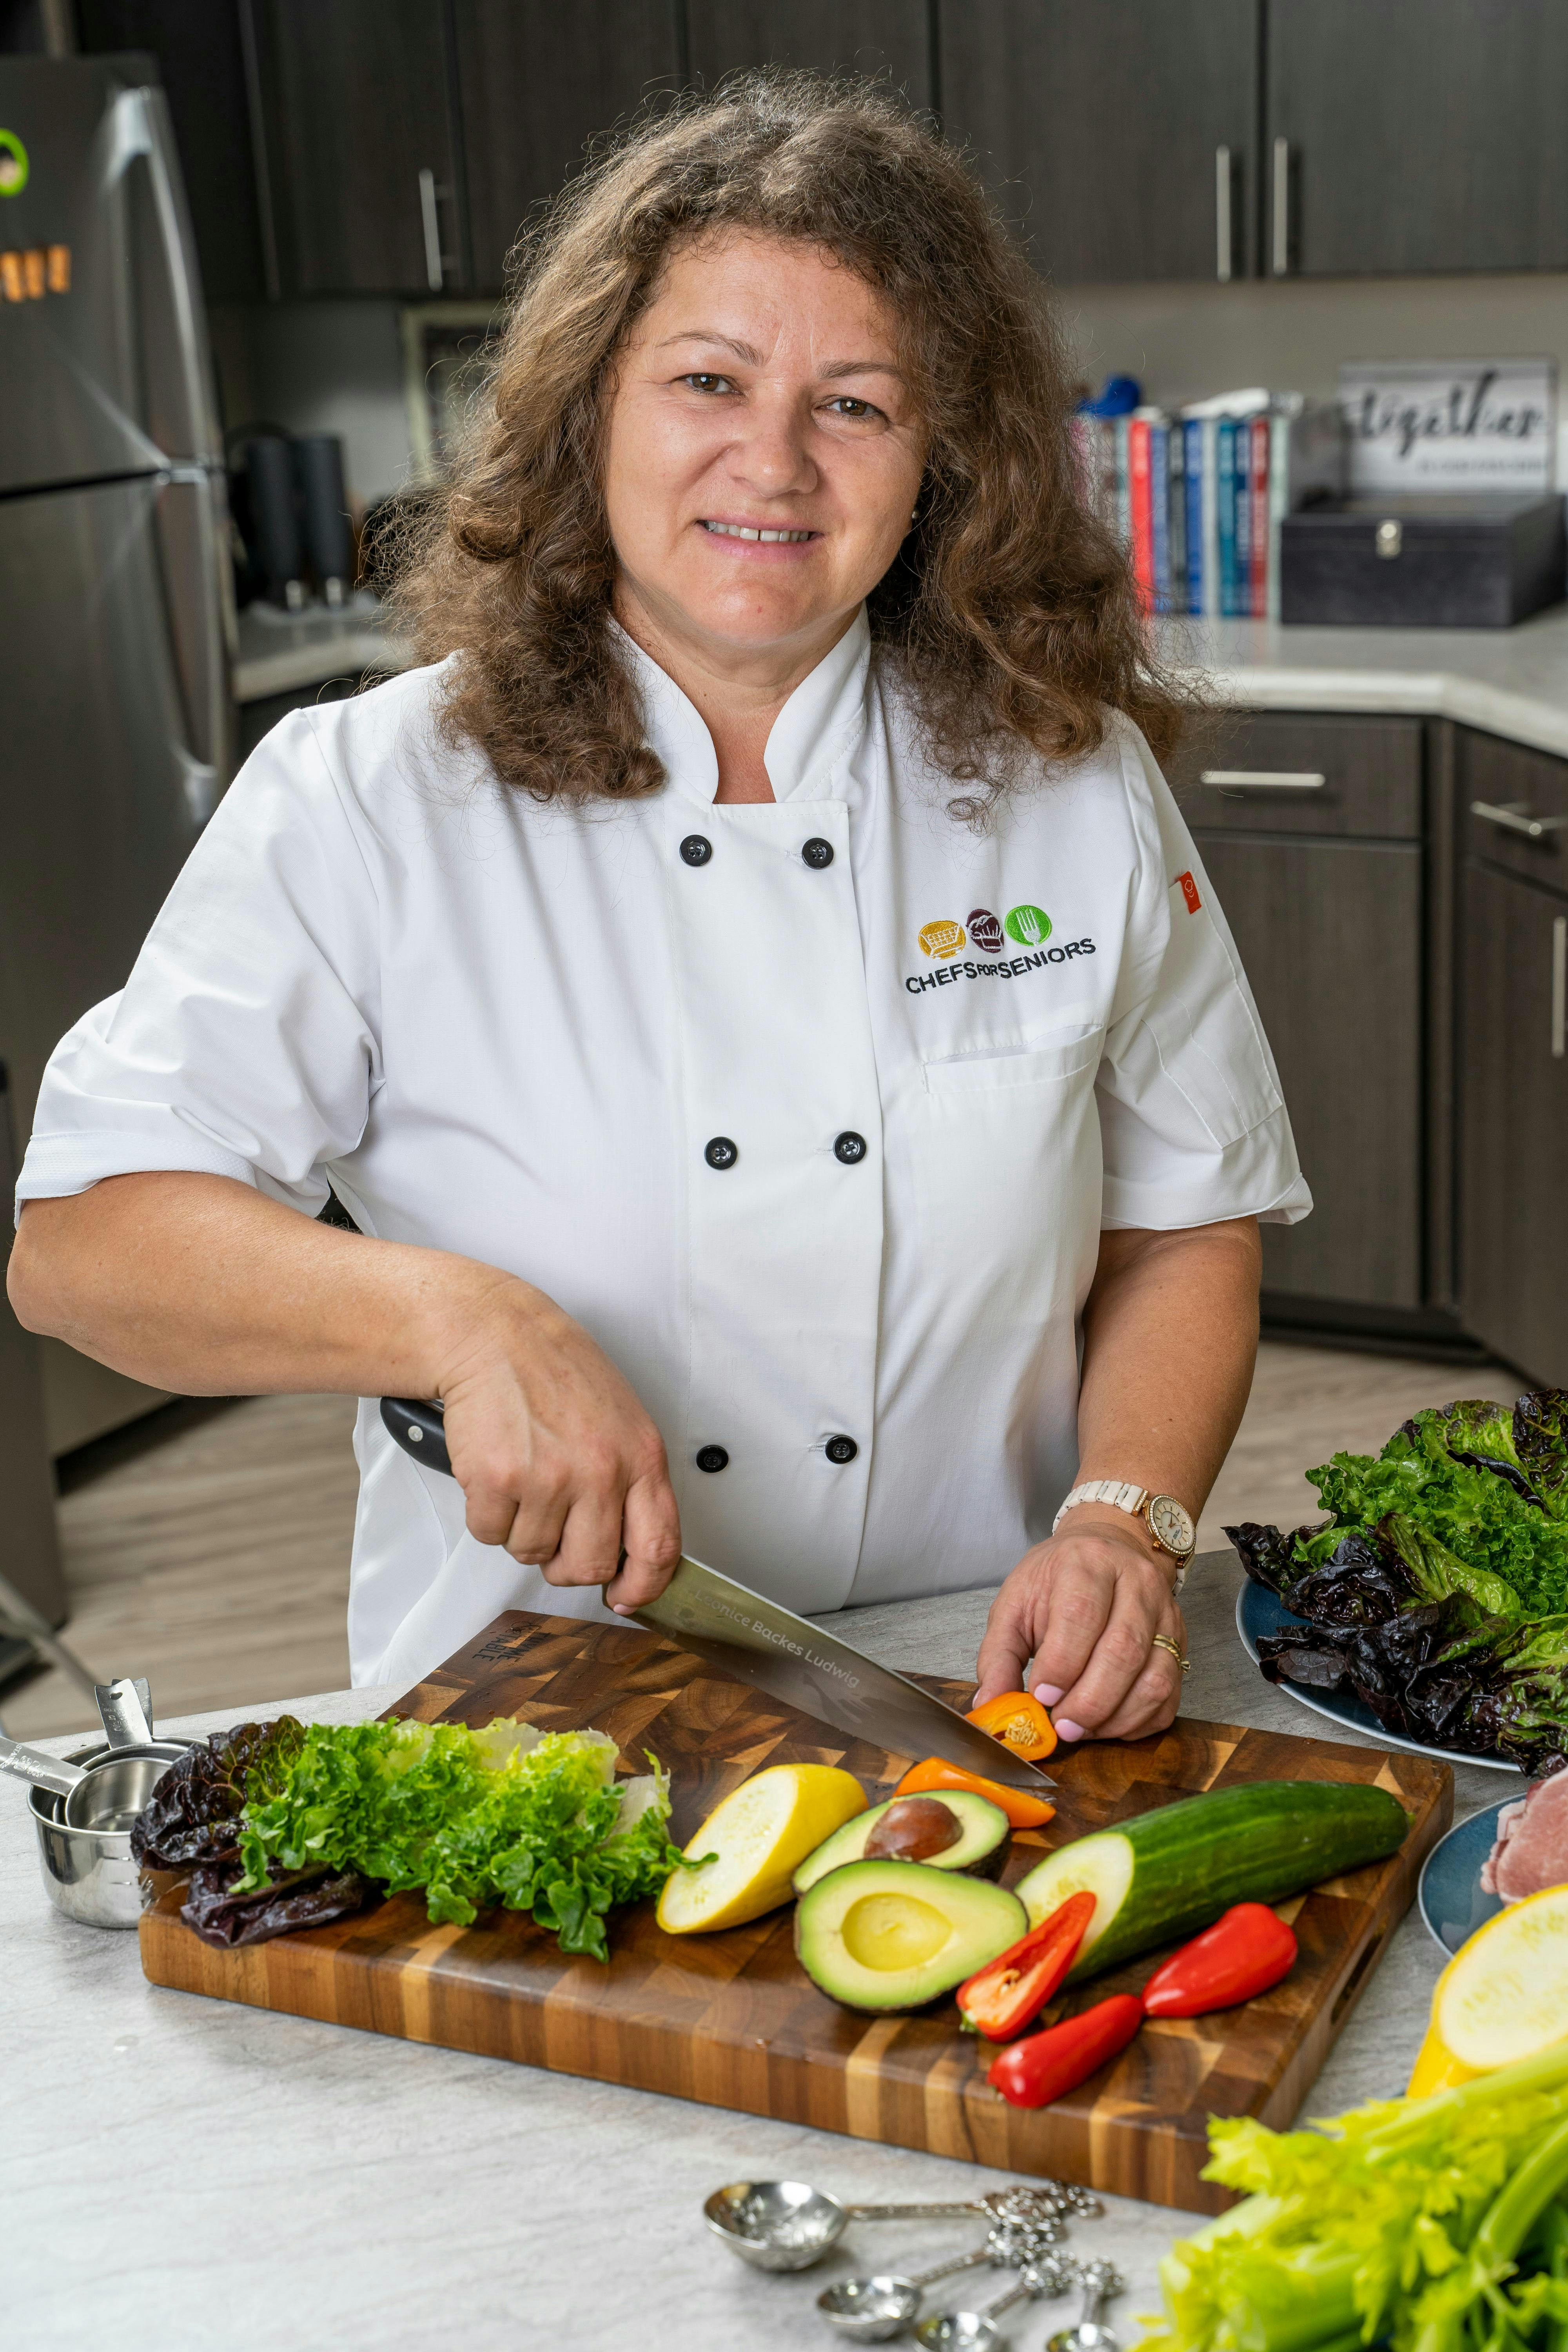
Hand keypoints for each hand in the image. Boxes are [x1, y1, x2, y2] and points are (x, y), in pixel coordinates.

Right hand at [427, 1270, 681, 1610]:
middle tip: (554, 1534)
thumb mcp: (622, 1421)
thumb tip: (632, 1553)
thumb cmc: (557, 1373)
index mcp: (640, 1456)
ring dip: (522, 1529)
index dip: (643, 1586)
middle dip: (567, 1564)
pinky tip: (495, 1472)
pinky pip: (489, 1534)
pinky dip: (486, 1513)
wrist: (495, 1334)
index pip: (658, 1547)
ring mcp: (548, 1477)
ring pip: (531, 1553)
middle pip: (589, 1566)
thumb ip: (633, 1483)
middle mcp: (600, 1470)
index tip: (625, 1596)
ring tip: (523, 1479)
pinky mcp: (497, 1479)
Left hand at [973, 1507, 1186, 1742]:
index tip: (1041, 1697)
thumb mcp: (1015, 1604)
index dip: (1061, 1664)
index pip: (1080, 1615)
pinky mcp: (1181, 1643)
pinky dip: (1140, 1721)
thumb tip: (989, 1706)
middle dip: (1090, 1700)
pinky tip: (1109, 1725)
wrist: (1105, 1550)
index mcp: (1087, 1562)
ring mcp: (1165, 1614)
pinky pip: (1171, 1694)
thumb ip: (999, 1655)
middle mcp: (1136, 1583)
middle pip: (1124, 1650)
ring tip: (1081, 1728)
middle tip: (1061, 1725)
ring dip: (1116, 1716)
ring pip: (1155, 1677)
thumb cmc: (1056, 1581)